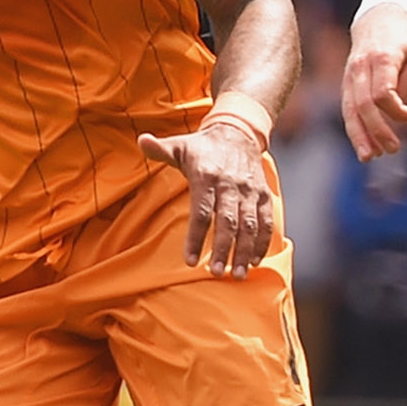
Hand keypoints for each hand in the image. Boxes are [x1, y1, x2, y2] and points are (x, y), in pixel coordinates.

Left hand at [138, 116, 275, 275]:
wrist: (238, 131)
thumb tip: (141, 140)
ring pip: (249, 225)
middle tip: (217, 273)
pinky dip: (262, 242)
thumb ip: (160, 149)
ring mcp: (249, 191)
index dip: (196, 238)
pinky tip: (254, 261)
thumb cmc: (202, 146)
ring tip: (238, 274)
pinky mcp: (262, 194)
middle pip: (228, 222)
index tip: (190, 261)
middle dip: (224, 249)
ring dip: (245, 251)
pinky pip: (265, 221)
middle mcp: (230, 185)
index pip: (202, 212)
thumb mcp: (180, 145)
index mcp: (207, 176)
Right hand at [342, 2, 406, 157]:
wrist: (374, 20)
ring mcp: (349, 76)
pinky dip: (354, 130)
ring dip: (360, 136)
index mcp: (382, 58)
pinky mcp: (345, 84)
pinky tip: (363, 146)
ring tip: (370, 157)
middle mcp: (361, 67)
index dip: (397, 112)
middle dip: (377, 130)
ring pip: (350, 110)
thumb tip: (400, 111)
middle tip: (393, 149)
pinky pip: (347, 110)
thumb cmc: (402, 40)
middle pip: (364, 105)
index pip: (383, 93)